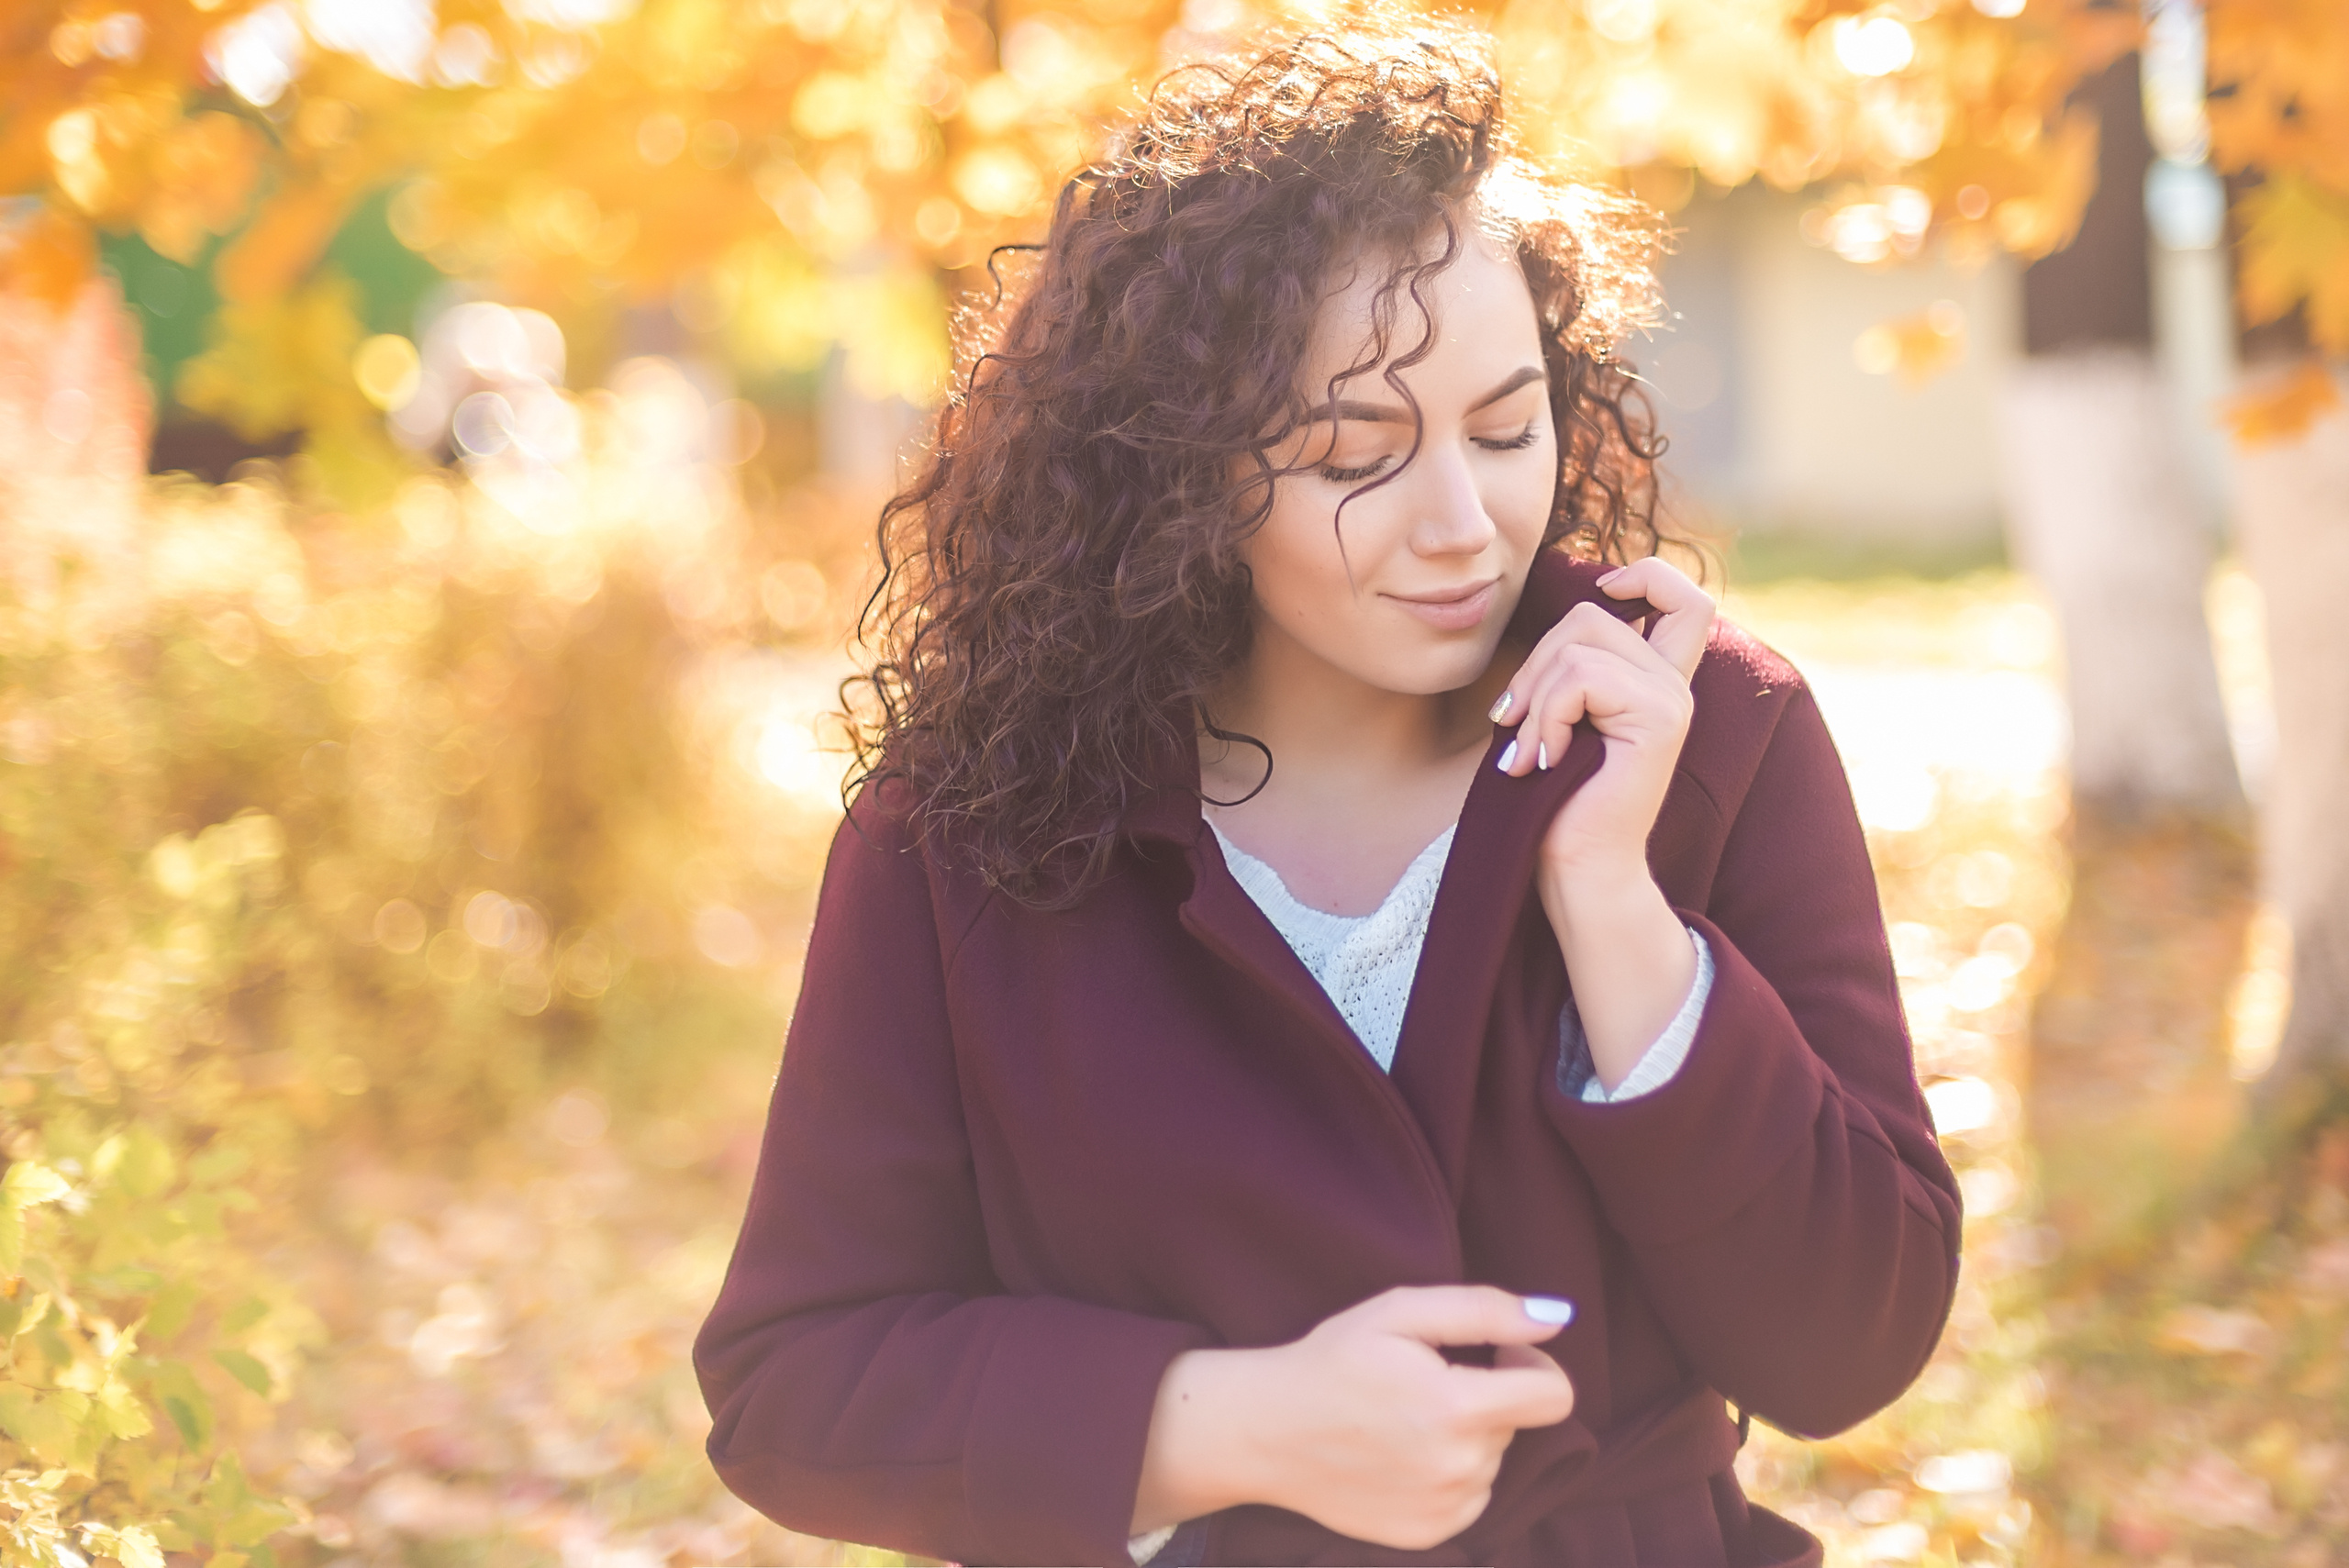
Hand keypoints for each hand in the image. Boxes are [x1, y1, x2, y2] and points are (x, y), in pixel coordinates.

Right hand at [1132, 1286, 1575, 1549]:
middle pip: (1516, 1421)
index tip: (1494, 1348)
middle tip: (1422, 1378)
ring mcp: (1445, 1508)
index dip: (1531, 1360)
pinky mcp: (1430, 1534)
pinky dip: (1450, 1471)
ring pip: (1493, 1458)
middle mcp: (1459, 1468)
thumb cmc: (1332, 1359)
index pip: (1555, 1395)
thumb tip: (1558, 1317)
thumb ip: (1485, 1309)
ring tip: (1403, 1418)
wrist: (1266, 1431)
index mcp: (1456, 1408)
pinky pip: (1472, 1496)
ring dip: (1466, 1434)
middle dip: (1485, 1393)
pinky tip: (1401, 1453)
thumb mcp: (1400, 1312)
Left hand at [1488, 556, 1714, 879]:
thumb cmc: (1554, 798)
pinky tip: (1546, 761)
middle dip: (1535, 663)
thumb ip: (1571, 666)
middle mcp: (1673, 685)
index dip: (1645, 574)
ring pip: (1580, 645)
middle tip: (1515, 724)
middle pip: (1592, 614)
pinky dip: (1546, 718)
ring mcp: (1672, 700)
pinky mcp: (1660, 720)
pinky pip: (1580, 678)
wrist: (1576, 867)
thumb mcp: (1558, 716)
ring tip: (1532, 754)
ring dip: (1535, 700)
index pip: (1683, 597)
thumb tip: (1564, 619)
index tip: (1604, 594)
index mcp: (1655, 681)